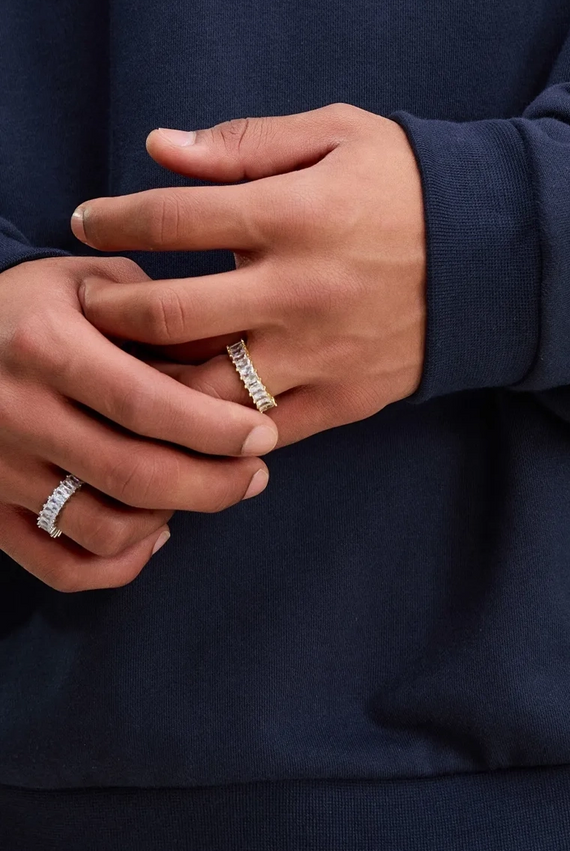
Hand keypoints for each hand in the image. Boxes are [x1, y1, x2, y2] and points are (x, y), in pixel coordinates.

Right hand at [0, 257, 277, 590]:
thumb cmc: (33, 306)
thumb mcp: (91, 284)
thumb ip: (160, 317)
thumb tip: (237, 359)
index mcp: (44, 346)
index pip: (145, 403)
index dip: (214, 428)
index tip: (263, 434)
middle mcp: (15, 413)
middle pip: (133, 475)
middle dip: (213, 484)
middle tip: (256, 474)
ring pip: (103, 528)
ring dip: (170, 519)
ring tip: (202, 490)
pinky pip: (61, 567)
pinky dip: (118, 563)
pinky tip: (153, 532)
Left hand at [72, 104, 426, 443]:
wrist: (505, 254)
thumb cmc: (413, 184)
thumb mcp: (339, 135)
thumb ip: (245, 143)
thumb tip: (160, 148)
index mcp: (295, 213)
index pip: (172, 219)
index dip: (111, 217)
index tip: (86, 221)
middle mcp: (300, 288)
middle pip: (168, 313)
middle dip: (108, 307)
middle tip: (89, 300)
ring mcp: (321, 351)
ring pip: (204, 388)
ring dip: (150, 379)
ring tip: (128, 362)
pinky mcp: (344, 397)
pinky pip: (260, 428)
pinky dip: (213, 426)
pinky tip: (187, 407)